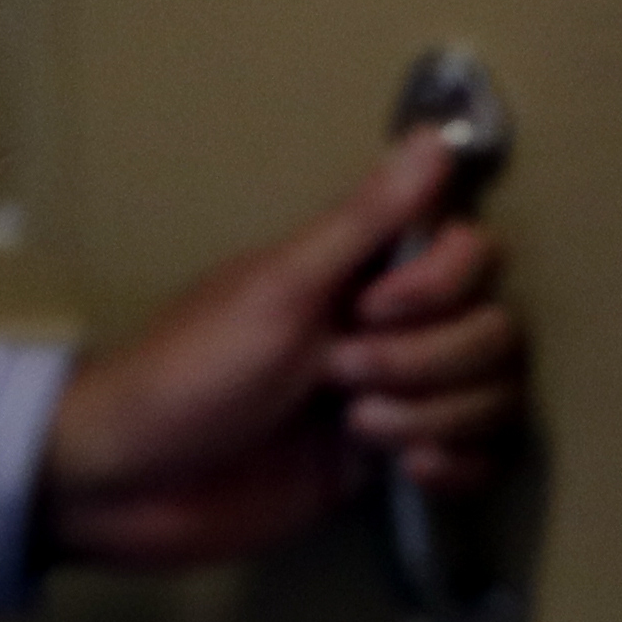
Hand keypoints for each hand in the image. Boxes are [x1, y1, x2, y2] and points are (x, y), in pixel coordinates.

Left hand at [37, 130, 529, 572]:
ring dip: (437, 417)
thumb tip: (438, 133)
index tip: (372, 311)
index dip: (443, 288)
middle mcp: (395, 332)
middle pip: (496, 333)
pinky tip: (410, 474)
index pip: (476, 258)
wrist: (125, 489)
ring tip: (360, 433)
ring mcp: (399, 401)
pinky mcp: (392, 470)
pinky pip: (482, 463)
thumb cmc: (188, 373)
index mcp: (367, 276)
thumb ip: (365, 220)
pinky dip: (459, 469)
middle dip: (428, 364)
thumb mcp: (277, 289)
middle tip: (340, 381)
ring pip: (496, 397)